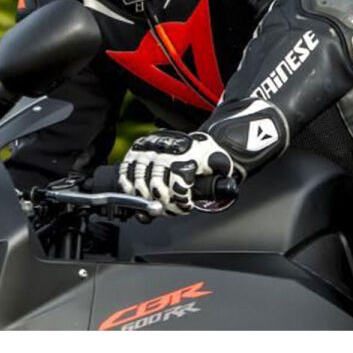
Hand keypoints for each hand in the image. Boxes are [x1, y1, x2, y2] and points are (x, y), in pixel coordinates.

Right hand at [118, 129, 235, 215]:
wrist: (194, 142)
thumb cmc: (206, 156)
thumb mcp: (219, 165)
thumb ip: (221, 179)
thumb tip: (226, 189)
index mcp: (186, 149)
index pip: (178, 181)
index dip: (181, 199)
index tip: (186, 205)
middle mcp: (165, 147)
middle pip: (156, 185)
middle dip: (164, 204)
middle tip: (172, 210)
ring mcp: (148, 148)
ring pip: (139, 182)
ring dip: (147, 201)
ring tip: (158, 206)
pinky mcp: (135, 151)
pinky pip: (125, 174)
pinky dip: (129, 189)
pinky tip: (139, 197)